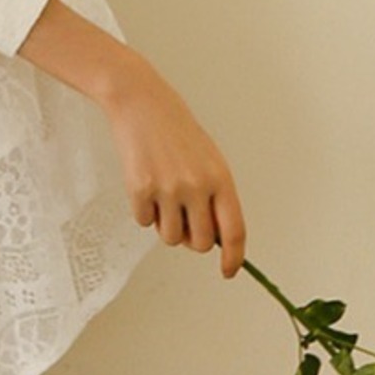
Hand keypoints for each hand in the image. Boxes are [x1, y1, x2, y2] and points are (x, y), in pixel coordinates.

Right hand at [101, 54, 246, 277]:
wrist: (141, 103)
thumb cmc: (175, 130)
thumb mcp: (208, 159)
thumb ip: (215, 196)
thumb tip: (214, 238)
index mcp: (220, 178)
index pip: (234, 231)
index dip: (233, 258)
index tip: (228, 271)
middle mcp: (196, 186)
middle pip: (199, 243)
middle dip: (190, 238)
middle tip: (181, 217)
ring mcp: (167, 189)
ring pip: (170, 237)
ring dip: (165, 224)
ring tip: (162, 194)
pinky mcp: (140, 189)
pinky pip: (144, 222)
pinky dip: (144, 210)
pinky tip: (144, 183)